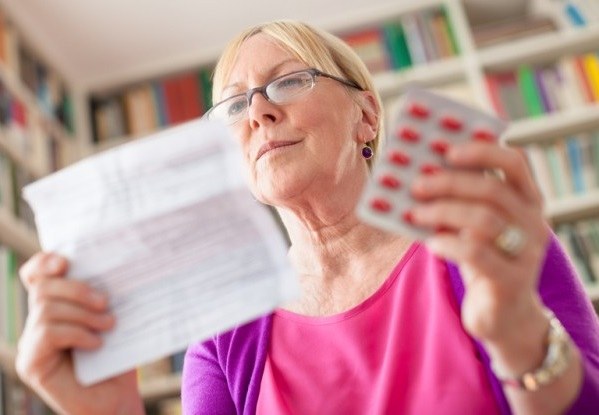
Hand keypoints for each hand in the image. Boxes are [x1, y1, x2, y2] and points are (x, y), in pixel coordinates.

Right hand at [16, 252, 144, 414]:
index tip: (66, 261)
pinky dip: (77, 333)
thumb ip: (102, 297)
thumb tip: (116, 266)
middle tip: (106, 302)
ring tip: (109, 325)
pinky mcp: (31, 364)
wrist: (117, 401)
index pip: (35, 274)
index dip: (44, 262)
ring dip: (83, 313)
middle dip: (77, 289)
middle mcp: (37, 322)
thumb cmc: (118, 358)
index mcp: (55, 306)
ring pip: (46, 309)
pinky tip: (97, 344)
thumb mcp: (113, 320)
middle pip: (43, 288)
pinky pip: (48, 334)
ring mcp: (31, 344)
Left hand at [409, 141, 550, 345]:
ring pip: (483, 220)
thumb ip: (460, 201)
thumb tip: (419, 172)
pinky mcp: (511, 281)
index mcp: (527, 200)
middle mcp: (533, 222)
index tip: (447, 148)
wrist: (503, 316)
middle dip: (449, 183)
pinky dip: (448, 243)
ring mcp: (526, 253)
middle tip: (416, 183)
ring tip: (414, 212)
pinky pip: (477, 253)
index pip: (515, 163)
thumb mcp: (475, 226)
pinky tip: (430, 243)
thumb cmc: (483, 260)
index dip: (482, 150)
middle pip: (492, 190)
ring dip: (443, 212)